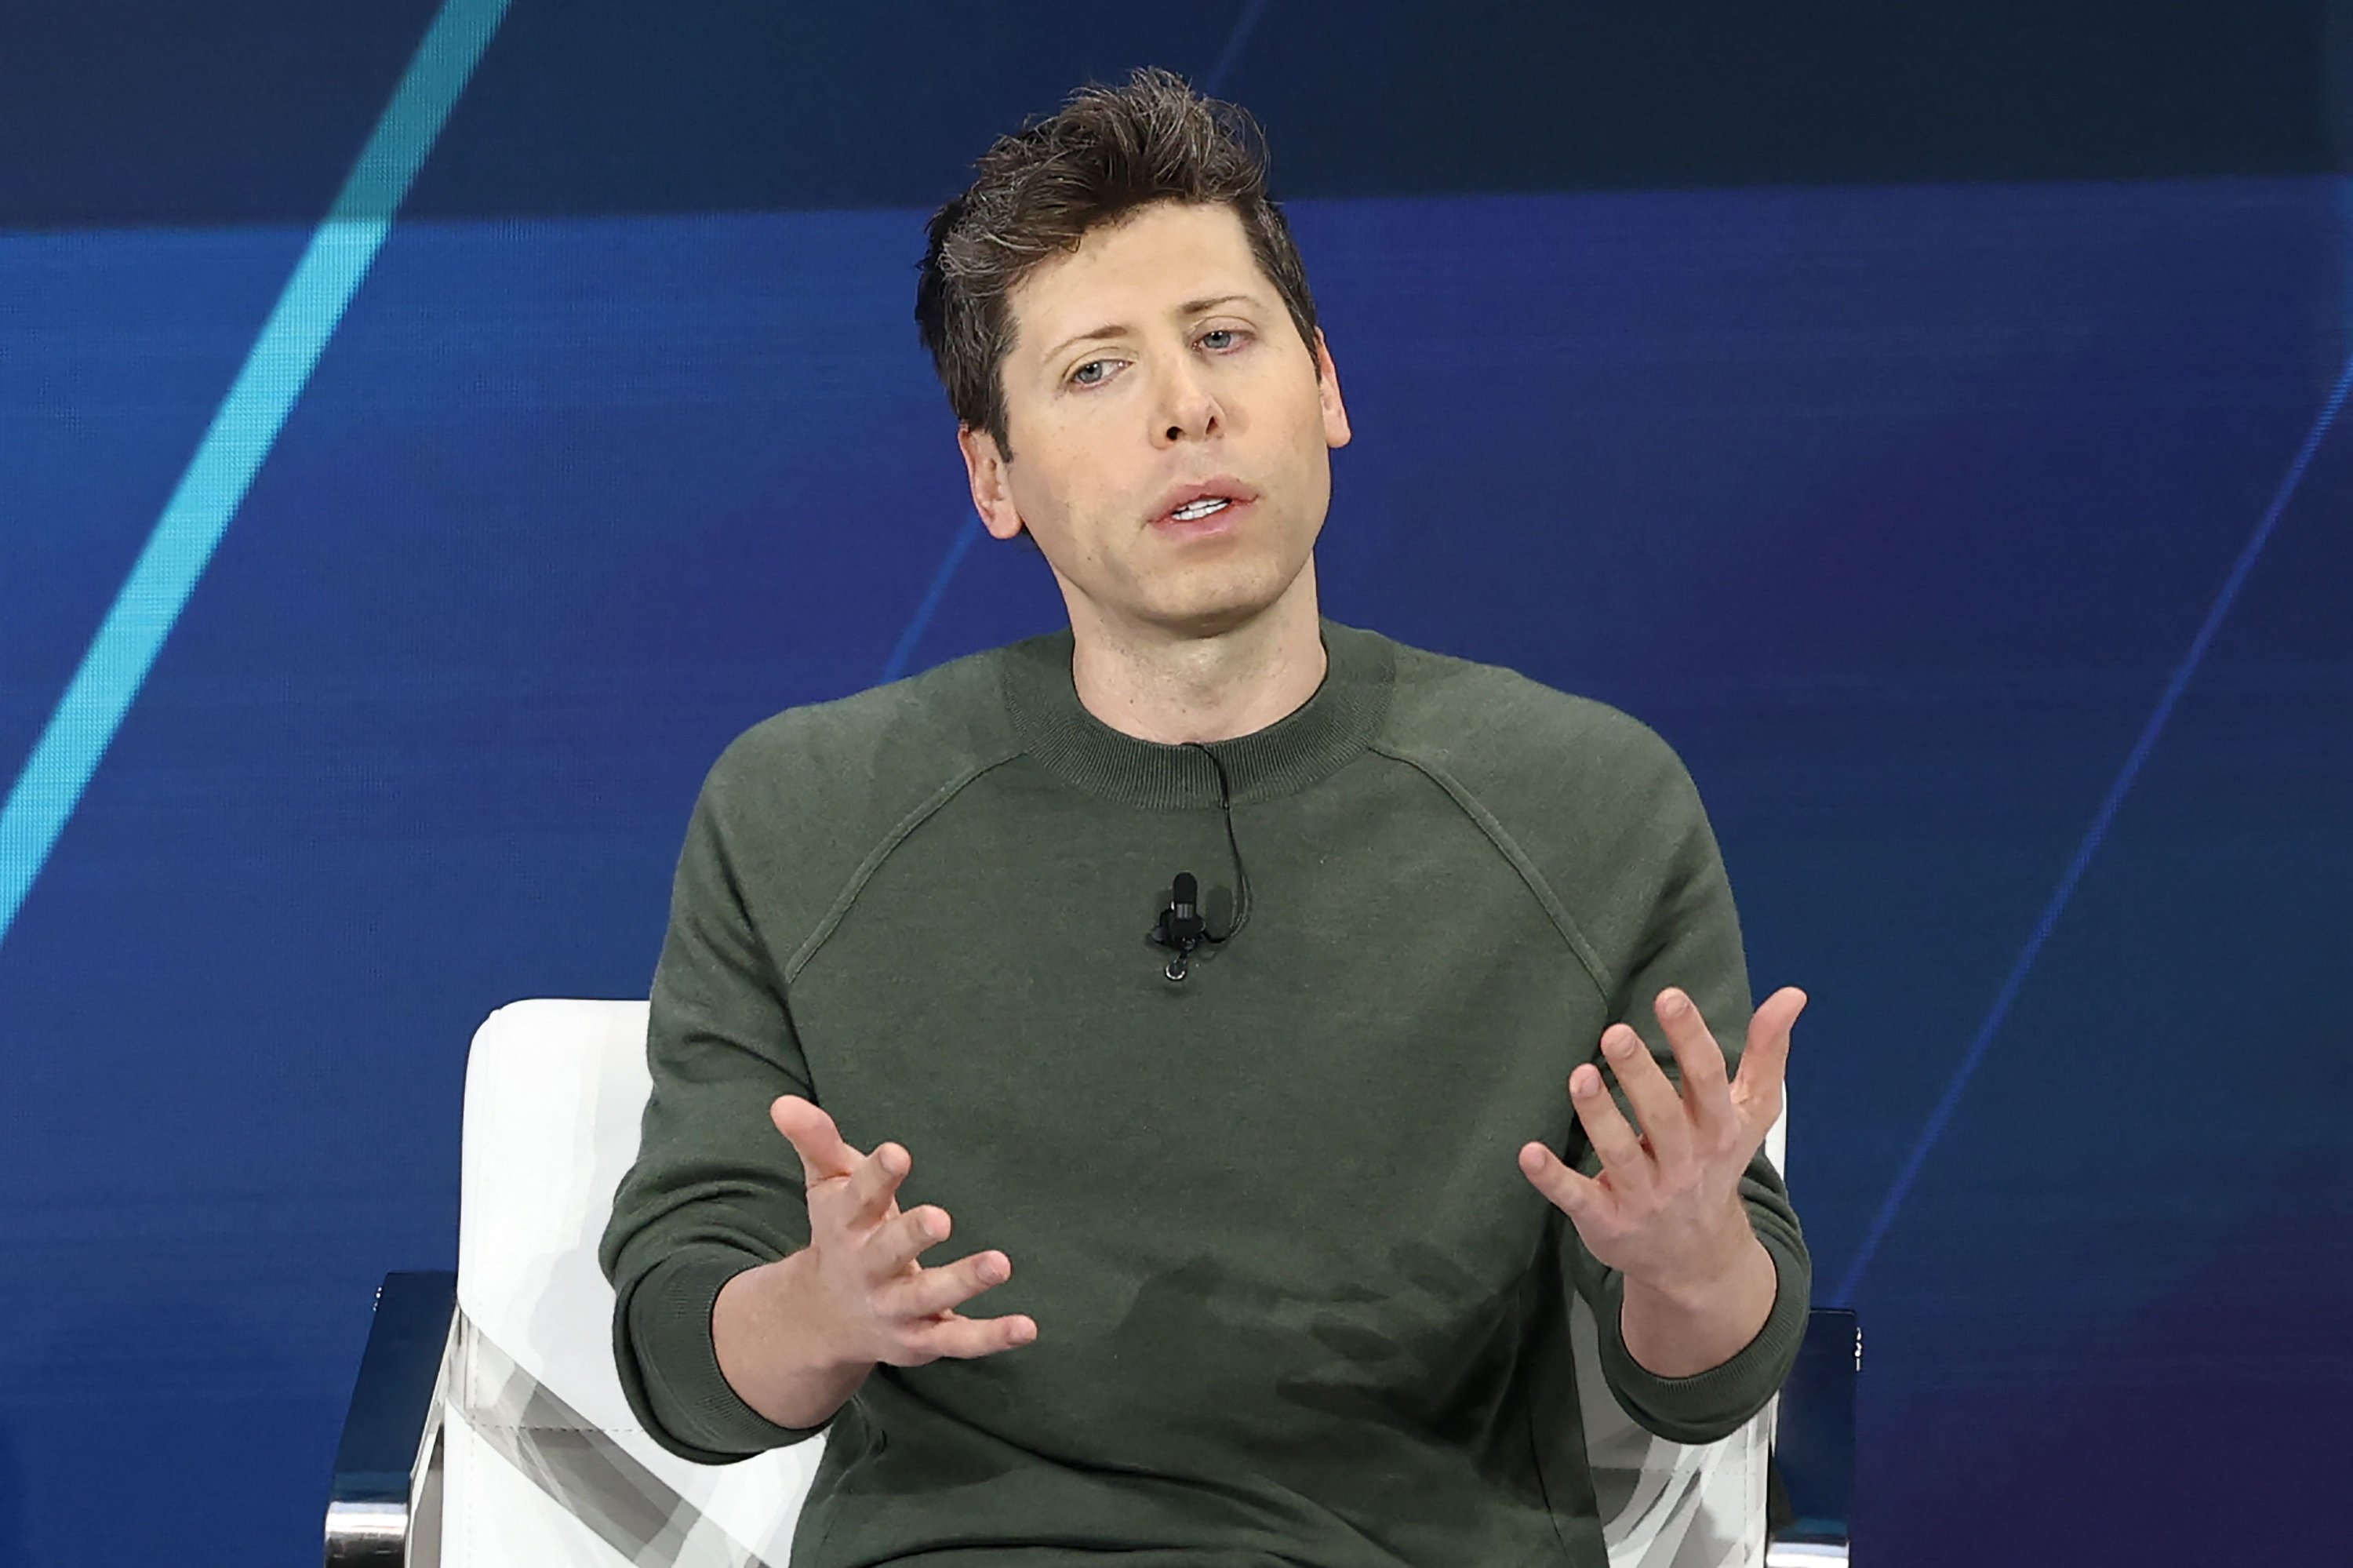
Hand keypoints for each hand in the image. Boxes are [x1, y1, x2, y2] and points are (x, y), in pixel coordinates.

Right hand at [769, 1094, 1036, 1366]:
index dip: (877, 1176)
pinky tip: (1027, 1326)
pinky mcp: (923, 1339)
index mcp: (845, 1226)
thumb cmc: (839, 1233)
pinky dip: (992, 1336)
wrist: (826, 1319)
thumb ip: (816, 1142)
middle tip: (940, 1218)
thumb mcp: (826, 1185)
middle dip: (911, 1236)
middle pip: (888, 1253)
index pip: (859, 1198)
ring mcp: (896, 1309)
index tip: (898, 1153)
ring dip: (962, 1282)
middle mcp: (868, 1270)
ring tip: (999, 1263)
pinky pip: (960, 1340)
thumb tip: (783, 1102)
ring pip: (928, 1298)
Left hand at [1517, 985, 1802, 1297]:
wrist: (1698, 1259)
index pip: (1708, 1080)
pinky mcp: (1607, 1221)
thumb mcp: (1751, 1115)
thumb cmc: (1717, 1165)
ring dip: (1599, 1116)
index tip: (1669, 997)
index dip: (1691, 1038)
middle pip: (1663, 1117)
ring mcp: (1644, 1195)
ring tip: (1581, 1075)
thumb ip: (1767, 1054)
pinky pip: (1578, 1198)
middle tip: (1615, 1033)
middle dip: (1641, 1075)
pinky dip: (1553, 1179)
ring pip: (1620, 1155)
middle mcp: (1683, 1163)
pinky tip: (1529, 1153)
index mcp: (1717, 1130)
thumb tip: (1793, 994)